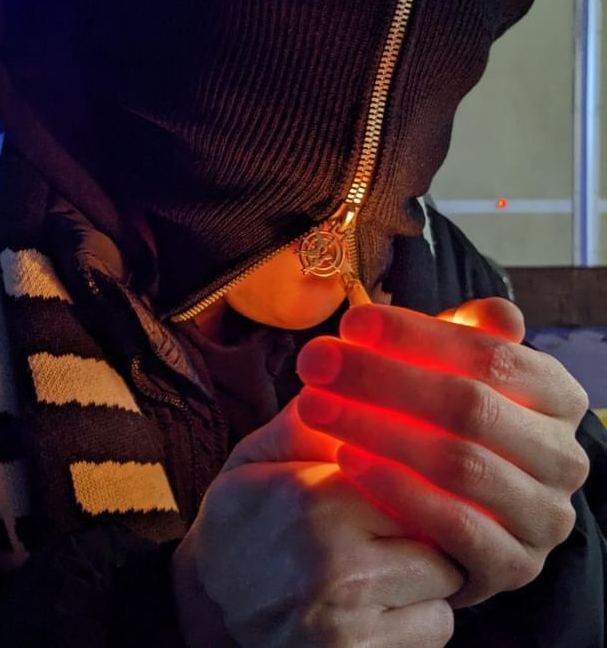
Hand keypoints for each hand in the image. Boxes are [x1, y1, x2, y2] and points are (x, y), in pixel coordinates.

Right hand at [172, 401, 462, 647]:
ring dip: (434, 564)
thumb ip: (315, 415)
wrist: (208, 601)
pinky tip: (385, 594)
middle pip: (440, 525)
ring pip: (447, 581)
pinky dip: (422, 611)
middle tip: (409, 505)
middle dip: (433, 512)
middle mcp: (335, 563)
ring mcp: (347, 621)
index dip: (424, 462)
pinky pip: (435, 628)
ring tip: (391, 551)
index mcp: (315, 500)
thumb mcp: (263, 452)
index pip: (416, 470)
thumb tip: (363, 363)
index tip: (422, 458)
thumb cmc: (246, 515)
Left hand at [296, 297, 589, 607]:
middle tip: (314, 364)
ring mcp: (544, 516)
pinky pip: (454, 525)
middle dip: (382, 378)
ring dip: (378, 430)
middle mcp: (563, 456)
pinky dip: (394, 488)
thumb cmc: (432, 428)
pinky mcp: (513, 566)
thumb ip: (460, 340)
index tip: (351, 323)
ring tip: (315, 407)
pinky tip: (344, 460)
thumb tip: (494, 312)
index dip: (416, 334)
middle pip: (470, 405)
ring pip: (460, 463)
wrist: (418, 521)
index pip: (490, 353)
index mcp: (556, 396)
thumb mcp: (444, 376)